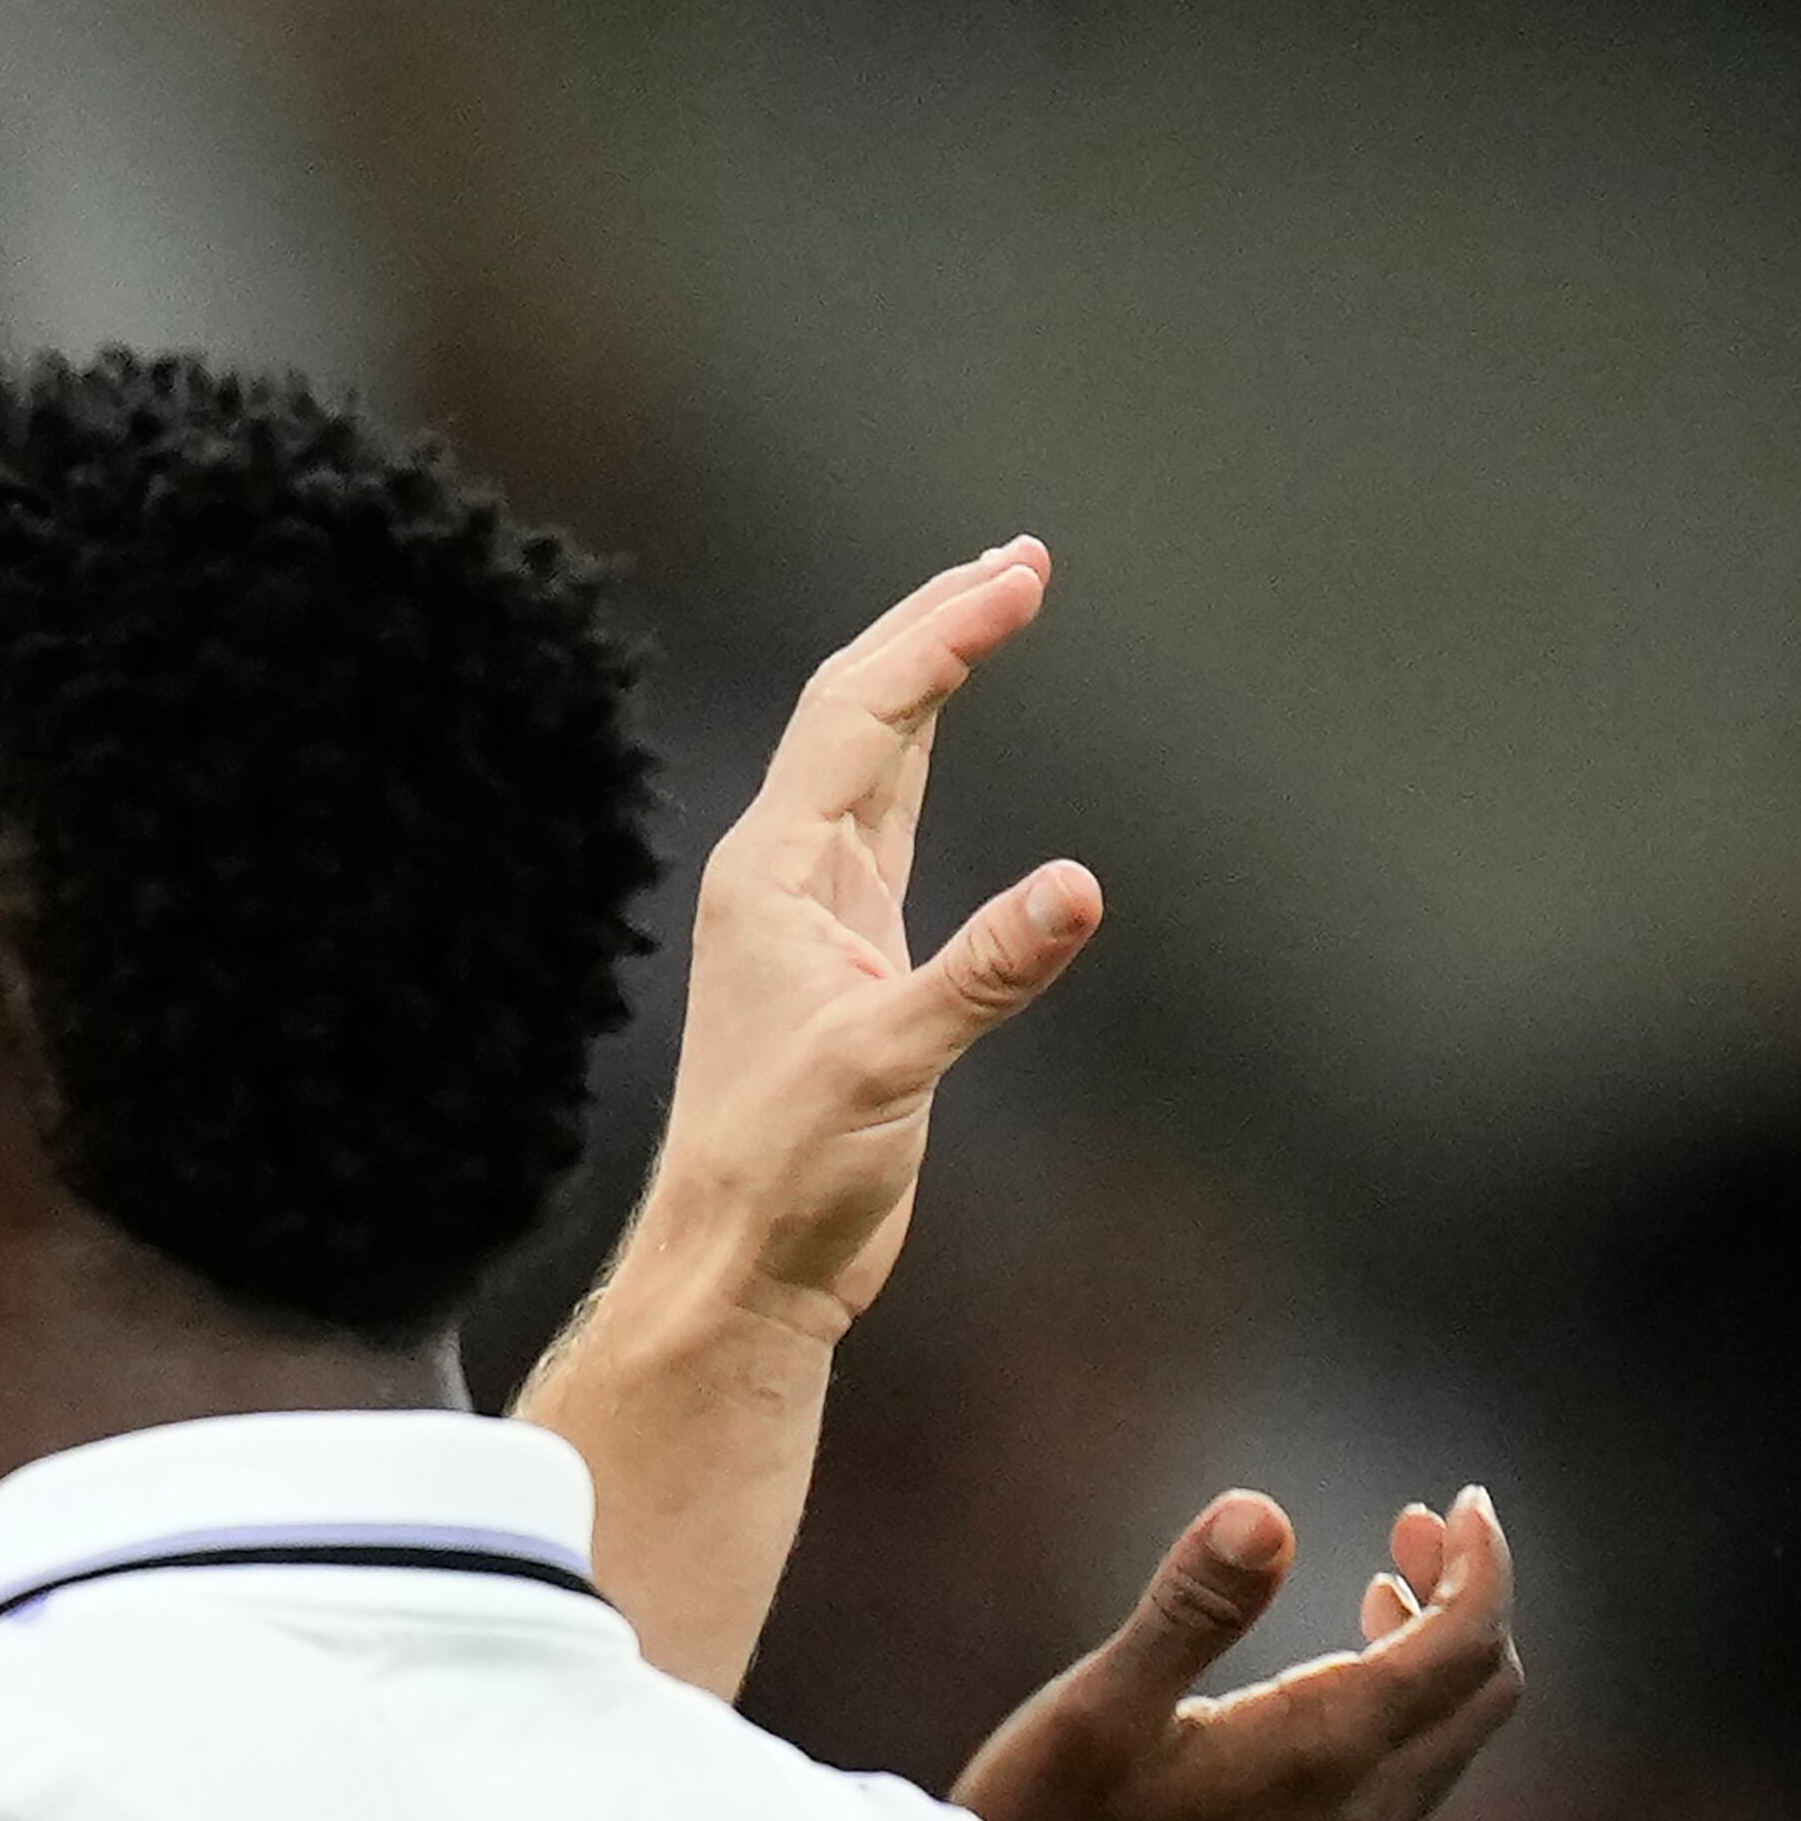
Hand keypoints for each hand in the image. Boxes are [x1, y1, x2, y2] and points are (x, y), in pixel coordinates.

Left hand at [639, 541, 1106, 1338]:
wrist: (740, 1261)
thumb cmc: (784, 1172)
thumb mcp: (886, 1067)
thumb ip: (980, 976)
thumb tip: (1079, 890)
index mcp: (774, 876)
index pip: (866, 715)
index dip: (945, 636)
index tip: (1026, 575)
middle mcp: (782, 876)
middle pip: (860, 712)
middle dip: (935, 627)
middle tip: (1021, 559)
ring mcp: (811, 912)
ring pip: (872, 761)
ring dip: (928, 680)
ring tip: (991, 608)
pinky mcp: (844, 957)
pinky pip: (884, 824)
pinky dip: (919, 761)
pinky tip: (940, 733)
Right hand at [954, 1484, 1523, 1820]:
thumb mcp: (1098, 1706)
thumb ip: (1191, 1608)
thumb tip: (1265, 1512)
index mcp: (1323, 1751)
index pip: (1466, 1642)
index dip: (1483, 1564)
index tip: (1463, 1502)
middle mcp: (1357, 1814)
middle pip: (1481, 1695)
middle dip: (1467, 1601)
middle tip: (1415, 1532)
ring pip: (1444, 1748)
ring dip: (1433, 1663)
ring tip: (1375, 1596)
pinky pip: (1399, 1794)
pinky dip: (1399, 1722)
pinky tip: (1321, 1703)